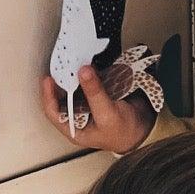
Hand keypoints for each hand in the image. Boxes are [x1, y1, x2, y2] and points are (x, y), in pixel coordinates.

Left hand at [39, 65, 155, 152]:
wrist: (146, 128)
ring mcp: (88, 103)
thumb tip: (83, 72)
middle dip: (62, 80)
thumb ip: (95, 94)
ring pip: (75, 86)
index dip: (48, 95)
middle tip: (62, 65)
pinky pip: (88, 81)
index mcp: (75, 128)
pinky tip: (88, 64)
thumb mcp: (108, 114)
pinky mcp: (97, 93)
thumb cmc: (125, 132)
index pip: (54, 112)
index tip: (48, 79)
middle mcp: (78, 115)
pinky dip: (88, 73)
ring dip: (74, 75)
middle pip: (63, 95)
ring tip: (72, 62)